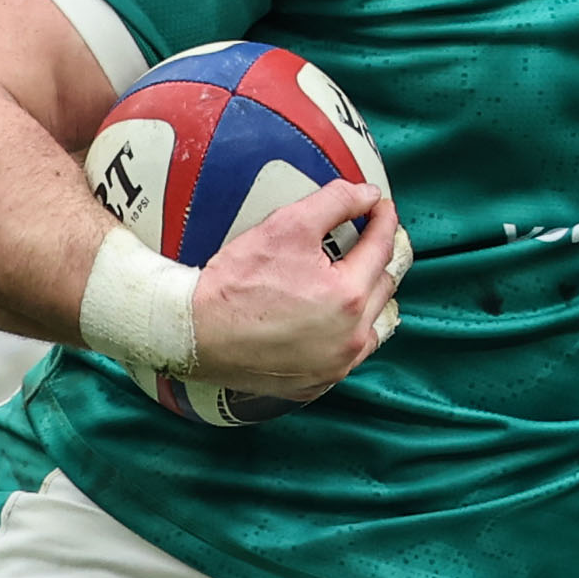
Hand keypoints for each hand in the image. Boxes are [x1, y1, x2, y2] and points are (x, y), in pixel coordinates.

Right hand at [187, 179, 404, 401]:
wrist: (195, 332)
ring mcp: (334, 365)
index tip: (381, 208)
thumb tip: (367, 194)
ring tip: (360, 279)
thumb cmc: (235, 284)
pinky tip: (338, 320)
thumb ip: (334, 203)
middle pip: (383, 287)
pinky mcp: (315, 383)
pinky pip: (349, 356)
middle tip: (371, 237)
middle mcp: (350, 338)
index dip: (383, 221)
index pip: (381, 249)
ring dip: (372, 299)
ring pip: (374, 327)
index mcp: (348, 297)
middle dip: (380, 257)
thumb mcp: (287, 226)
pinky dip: (351, 334)